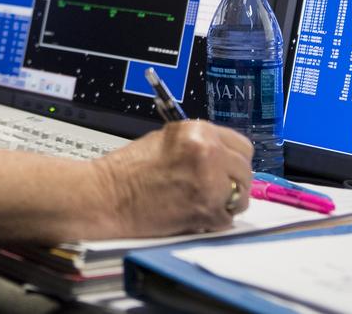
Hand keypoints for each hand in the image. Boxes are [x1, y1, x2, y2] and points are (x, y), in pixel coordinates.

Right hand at [89, 120, 253, 237]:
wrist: (107, 195)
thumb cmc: (129, 169)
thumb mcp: (167, 140)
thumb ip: (199, 144)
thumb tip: (224, 156)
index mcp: (198, 131)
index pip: (241, 146)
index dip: (232, 159)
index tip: (225, 168)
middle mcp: (209, 153)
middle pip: (245, 171)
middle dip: (232, 181)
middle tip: (212, 188)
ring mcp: (211, 184)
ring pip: (241, 197)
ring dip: (226, 202)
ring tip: (201, 201)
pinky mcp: (206, 211)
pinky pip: (227, 219)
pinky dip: (214, 220)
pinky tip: (193, 213)